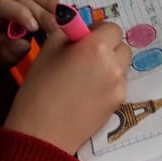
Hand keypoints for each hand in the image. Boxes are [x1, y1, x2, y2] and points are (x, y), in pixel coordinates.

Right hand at [3, 21, 131, 153]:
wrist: (43, 132)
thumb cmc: (39, 89)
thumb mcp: (47, 50)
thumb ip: (68, 33)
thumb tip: (78, 28)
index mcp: (96, 47)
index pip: (112, 28)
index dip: (98, 30)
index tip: (84, 38)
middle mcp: (113, 65)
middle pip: (122, 47)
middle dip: (107, 47)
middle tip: (85, 56)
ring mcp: (119, 86)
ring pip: (121, 66)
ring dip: (109, 65)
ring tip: (85, 76)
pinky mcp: (118, 103)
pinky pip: (118, 85)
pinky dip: (108, 84)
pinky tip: (88, 93)